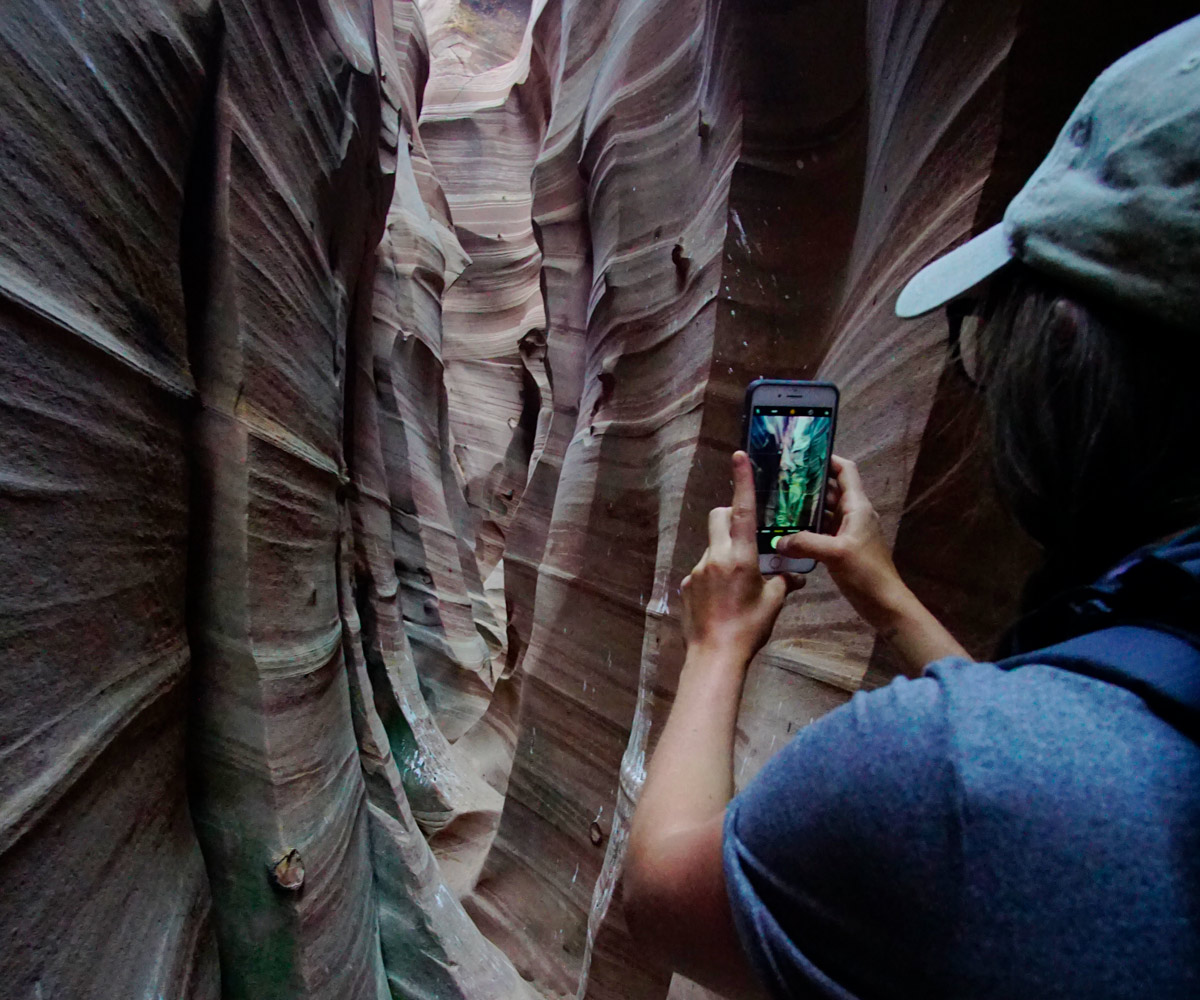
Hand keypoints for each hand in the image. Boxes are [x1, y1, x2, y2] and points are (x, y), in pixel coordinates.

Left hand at [682, 452, 804, 660]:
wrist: (715, 656)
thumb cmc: (749, 628)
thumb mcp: (774, 603)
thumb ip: (783, 582)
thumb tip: (796, 575)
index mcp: (740, 556)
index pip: (743, 509)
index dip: (742, 481)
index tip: (740, 456)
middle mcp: (715, 556)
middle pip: (718, 518)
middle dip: (730, 516)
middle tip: (746, 533)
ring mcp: (697, 570)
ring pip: (712, 546)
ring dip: (725, 551)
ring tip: (738, 582)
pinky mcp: (687, 585)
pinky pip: (703, 569)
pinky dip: (714, 574)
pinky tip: (723, 598)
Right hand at [776, 455, 909, 632]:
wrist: (885, 603)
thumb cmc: (866, 573)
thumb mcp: (835, 554)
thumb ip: (805, 543)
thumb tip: (778, 541)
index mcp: (857, 506)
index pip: (845, 470)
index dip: (828, 458)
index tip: (802, 455)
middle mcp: (853, 514)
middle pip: (830, 489)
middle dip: (807, 483)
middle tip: (779, 480)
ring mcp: (848, 531)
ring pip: (824, 511)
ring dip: (804, 508)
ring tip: (777, 503)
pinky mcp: (842, 547)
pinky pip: (821, 530)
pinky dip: (806, 528)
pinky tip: (786, 532)